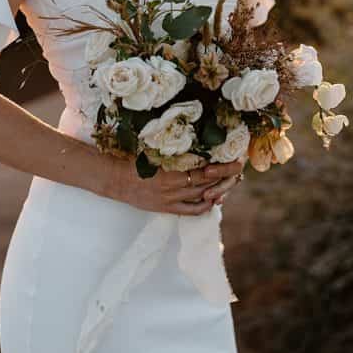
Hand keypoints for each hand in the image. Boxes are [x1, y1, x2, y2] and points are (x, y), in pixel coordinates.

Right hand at [112, 158, 243, 215]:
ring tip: (229, 180)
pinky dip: (206, 205)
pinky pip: (192, 210)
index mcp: (170, 171)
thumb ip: (172, 150)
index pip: (204, 171)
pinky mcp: (166, 208)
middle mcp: (173, 188)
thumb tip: (193, 141)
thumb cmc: (130, 159)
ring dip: (219, 189)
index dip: (222, 167)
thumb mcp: (152, 151)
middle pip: (208, 184)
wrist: (113, 178)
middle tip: (238, 167)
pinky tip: (214, 198)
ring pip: (203, 196)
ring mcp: (171, 200)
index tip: (234, 159)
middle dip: (226, 176)